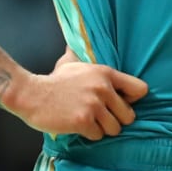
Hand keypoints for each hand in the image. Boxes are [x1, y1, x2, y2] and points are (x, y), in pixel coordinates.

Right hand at [6, 50, 146, 140]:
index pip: (141, 89)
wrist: (31, 94)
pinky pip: (98, 136)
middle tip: (99, 117)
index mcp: (105, 73)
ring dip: (102, 129)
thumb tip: (79, 35)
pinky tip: (77, 125)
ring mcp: (93, 105)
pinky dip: (89, 134)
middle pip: (129, 116)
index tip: (119, 103)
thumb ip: (84, 54)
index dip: (132, 100)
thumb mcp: (73, 62)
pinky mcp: (83, 120)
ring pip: (114, 129)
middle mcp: (103, 88)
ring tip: (88, 120)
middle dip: (115, 120)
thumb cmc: (53, 81)